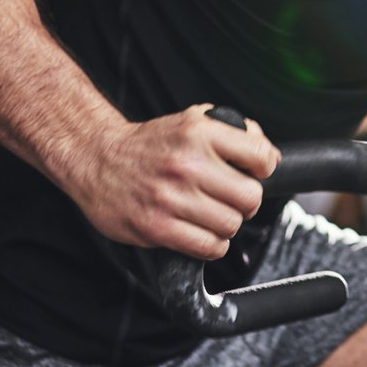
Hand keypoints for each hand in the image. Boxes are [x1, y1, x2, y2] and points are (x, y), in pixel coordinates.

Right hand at [70, 105, 280, 260]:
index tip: (256, 172)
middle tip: (233, 199)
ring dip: (228, 224)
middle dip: (248, 202)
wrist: (96, 158)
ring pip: (231, 225)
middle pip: (250, 197)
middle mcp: (186, 164)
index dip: (265, 168)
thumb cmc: (149, 144)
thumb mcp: (191, 120)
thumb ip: (232, 131)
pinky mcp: (157, 227)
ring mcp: (170, 197)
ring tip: (213, 215)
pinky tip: (202, 231)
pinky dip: (213, 244)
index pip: (260, 156)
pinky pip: (208, 246)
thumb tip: (269, 155)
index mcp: (198, 133)